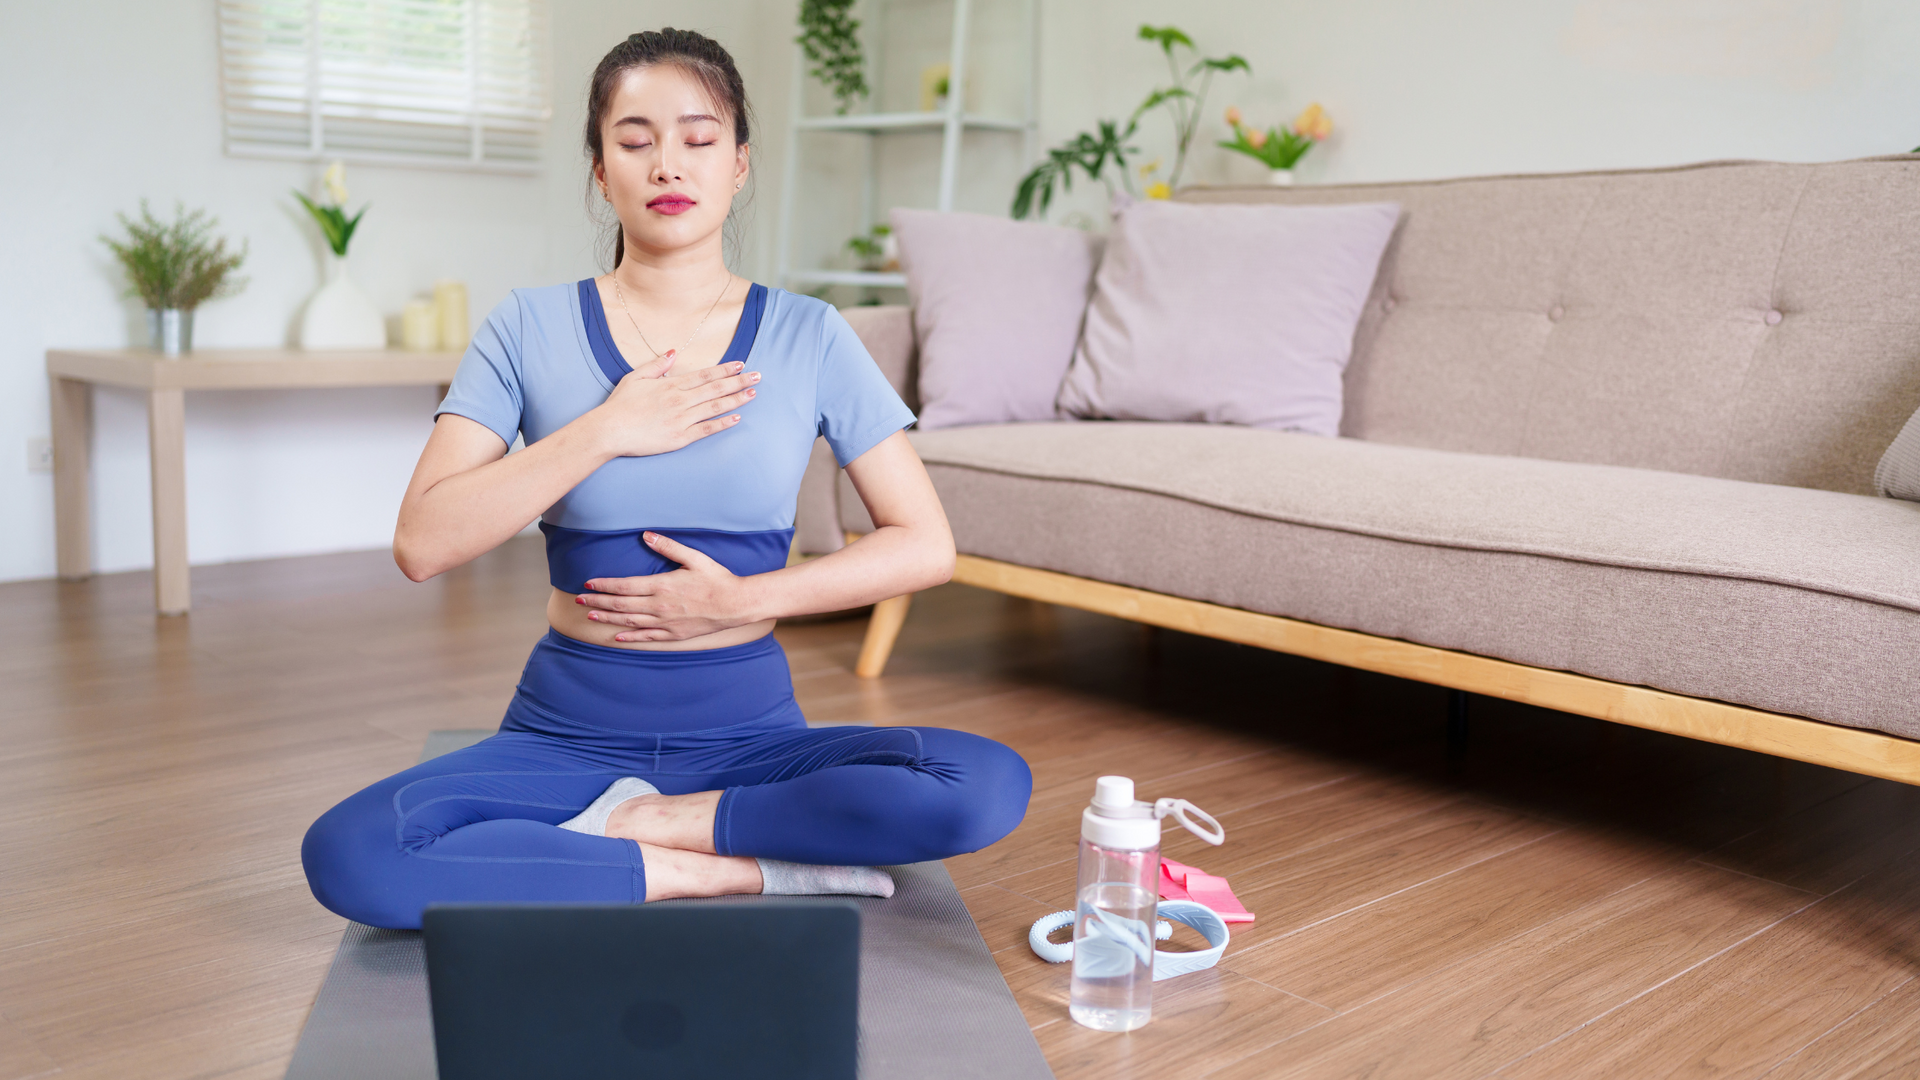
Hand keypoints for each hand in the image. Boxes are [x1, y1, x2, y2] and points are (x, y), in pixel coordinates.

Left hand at [576, 532, 763, 641]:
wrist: (735, 604)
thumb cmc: (716, 579)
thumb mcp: (694, 558)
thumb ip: (668, 547)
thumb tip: (646, 535)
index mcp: (661, 586)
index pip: (624, 586)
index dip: (604, 585)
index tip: (588, 584)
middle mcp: (659, 606)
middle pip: (621, 605)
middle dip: (598, 602)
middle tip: (579, 600)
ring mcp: (665, 623)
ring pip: (629, 621)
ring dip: (608, 618)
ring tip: (590, 616)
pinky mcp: (673, 634)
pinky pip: (646, 637)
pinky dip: (629, 637)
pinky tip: (616, 636)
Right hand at [590, 353, 759, 457]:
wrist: (609, 430)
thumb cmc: (620, 405)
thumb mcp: (636, 377)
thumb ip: (657, 365)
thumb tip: (674, 352)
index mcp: (671, 385)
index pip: (705, 375)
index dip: (725, 369)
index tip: (741, 364)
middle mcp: (680, 400)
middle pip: (716, 388)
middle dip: (739, 381)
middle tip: (758, 376)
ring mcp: (682, 419)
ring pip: (715, 407)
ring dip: (736, 400)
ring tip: (753, 394)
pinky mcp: (680, 438)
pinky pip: (706, 430)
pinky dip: (722, 423)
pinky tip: (737, 418)